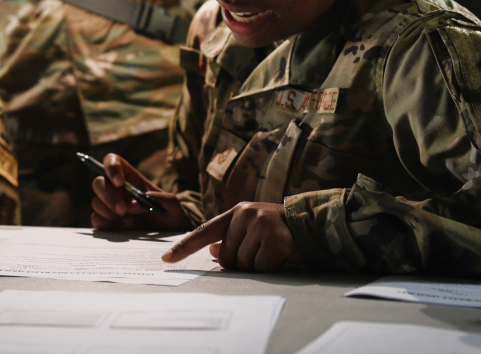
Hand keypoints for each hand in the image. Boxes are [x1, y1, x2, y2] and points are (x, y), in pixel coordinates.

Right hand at [91, 153, 185, 231]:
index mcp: (129, 176)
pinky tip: (123, 228)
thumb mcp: (173, 204)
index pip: (111, 161)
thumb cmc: (169, 212)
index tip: (120, 182)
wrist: (167, 232)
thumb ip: (159, 199)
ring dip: (110, 213)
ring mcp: (109, 205)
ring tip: (130, 222)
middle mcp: (115, 188)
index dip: (111, 168)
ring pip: (96, 202)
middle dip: (109, 197)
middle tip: (123, 210)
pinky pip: (96, 219)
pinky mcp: (106, 221)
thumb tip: (135, 204)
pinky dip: (108, 224)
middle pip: (98, 183)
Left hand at [160, 201, 301, 272]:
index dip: (184, 247)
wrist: (315, 225)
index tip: (166, 259)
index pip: (204, 231)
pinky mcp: (275, 240)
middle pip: (226, 257)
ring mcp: (261, 225)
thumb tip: (212, 251)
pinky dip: (270, 268)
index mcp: (237, 212)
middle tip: (261, 251)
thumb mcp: (253, 229)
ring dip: (257, 265)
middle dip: (241, 262)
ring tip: (272, 251)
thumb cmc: (279, 231)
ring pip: (243, 264)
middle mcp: (246, 214)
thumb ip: (231, 238)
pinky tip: (281, 255)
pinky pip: (260, 268)